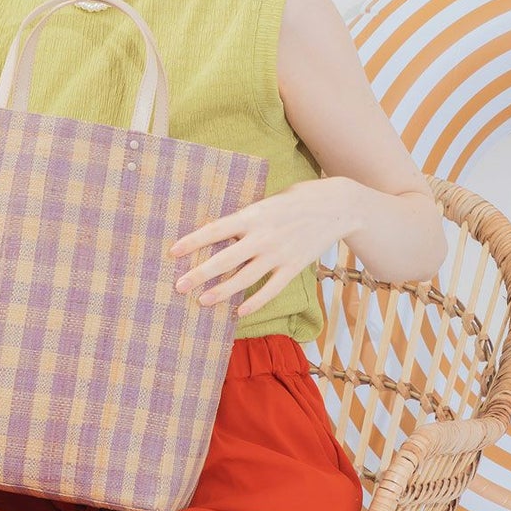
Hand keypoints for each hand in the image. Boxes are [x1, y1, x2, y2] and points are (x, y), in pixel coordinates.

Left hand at [166, 177, 359, 316]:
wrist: (337, 206)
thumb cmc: (295, 199)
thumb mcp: (266, 202)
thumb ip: (245, 219)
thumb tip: (217, 233)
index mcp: (253, 216)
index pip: (216, 230)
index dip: (194, 241)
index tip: (173, 251)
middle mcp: (263, 237)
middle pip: (225, 259)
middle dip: (200, 274)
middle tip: (179, 286)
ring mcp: (279, 254)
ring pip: (245, 278)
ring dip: (222, 292)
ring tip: (202, 301)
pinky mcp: (294, 267)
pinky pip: (271, 289)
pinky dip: (255, 302)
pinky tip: (239, 311)